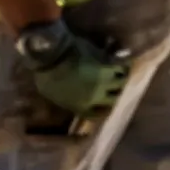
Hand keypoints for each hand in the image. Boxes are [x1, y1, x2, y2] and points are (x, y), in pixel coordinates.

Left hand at [15, 18, 129, 116]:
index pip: (96, 114)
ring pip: (121, 82)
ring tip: (122, 71)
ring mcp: (103, 80)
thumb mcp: (50, 93)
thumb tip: (70, 97)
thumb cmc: (46, 74)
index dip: (102, 110)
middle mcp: (96, 96)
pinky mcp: (107, 64)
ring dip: (122, 77)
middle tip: (116, 87)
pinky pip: (121, 65)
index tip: (104, 106)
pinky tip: (122, 56)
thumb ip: (64, 98)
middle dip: (115, 93)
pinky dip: (123, 61)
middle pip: (113, 99)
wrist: (53, 54)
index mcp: (81, 106)